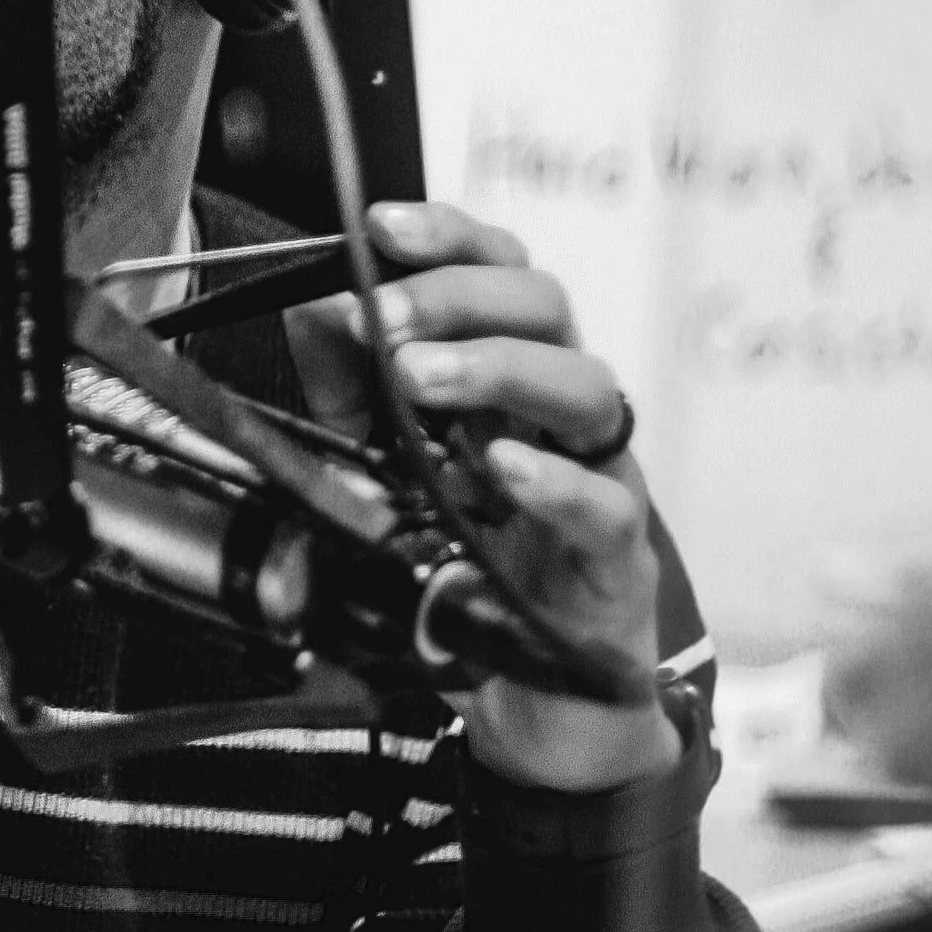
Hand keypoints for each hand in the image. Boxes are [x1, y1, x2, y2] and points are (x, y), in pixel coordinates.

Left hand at [286, 198, 676, 795]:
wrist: (538, 706)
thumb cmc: (475, 569)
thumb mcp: (390, 466)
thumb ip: (352, 388)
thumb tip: (314, 305)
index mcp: (513, 377)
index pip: (501, 274)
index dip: (449, 237)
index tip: (381, 225)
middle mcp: (563, 415)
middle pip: (548, 309)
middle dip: (458, 298)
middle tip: (383, 318)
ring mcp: (602, 480)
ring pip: (586, 389)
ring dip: (496, 369)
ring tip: (419, 381)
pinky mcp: (618, 562)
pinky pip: (604, 506)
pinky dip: (551, 481)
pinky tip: (498, 469)